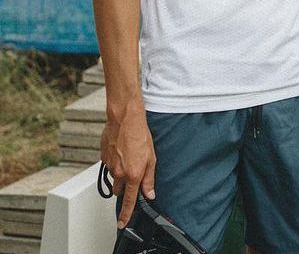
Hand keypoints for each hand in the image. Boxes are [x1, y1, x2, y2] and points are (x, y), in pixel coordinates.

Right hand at [101, 102, 156, 227]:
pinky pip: (109, 166)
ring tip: (129, 158)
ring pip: (114, 178)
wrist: (125, 120)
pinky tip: (122, 152)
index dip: (125, 214)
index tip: (122, 222)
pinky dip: (115, 163)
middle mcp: (119, 173)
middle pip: (119, 190)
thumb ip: (149, 178)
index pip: (129, 201)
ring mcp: (109, 166)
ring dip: (120, 174)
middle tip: (132, 173)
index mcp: (133, 174)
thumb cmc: (140, 136)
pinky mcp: (103, 159)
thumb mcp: (151, 158)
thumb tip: (149, 193)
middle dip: (125, 187)